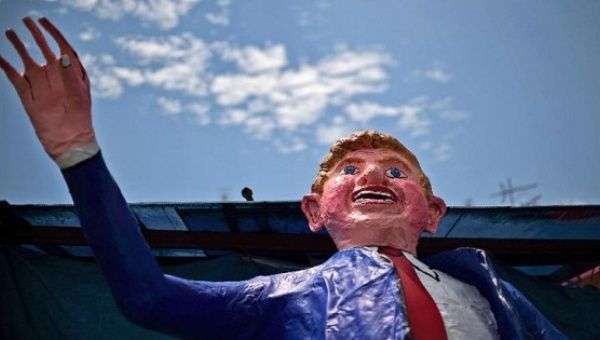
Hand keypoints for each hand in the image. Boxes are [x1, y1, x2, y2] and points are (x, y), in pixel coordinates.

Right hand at [0, 17, 94, 161]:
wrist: (70, 141)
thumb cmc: (80, 119)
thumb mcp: (79, 96)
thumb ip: (71, 75)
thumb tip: (63, 56)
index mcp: (71, 73)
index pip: (63, 47)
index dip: (53, 32)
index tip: (43, 21)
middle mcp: (55, 76)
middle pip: (43, 49)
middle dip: (35, 33)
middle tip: (26, 20)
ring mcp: (41, 85)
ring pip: (27, 59)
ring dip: (18, 45)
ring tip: (9, 32)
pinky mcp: (28, 96)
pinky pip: (14, 78)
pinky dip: (5, 66)